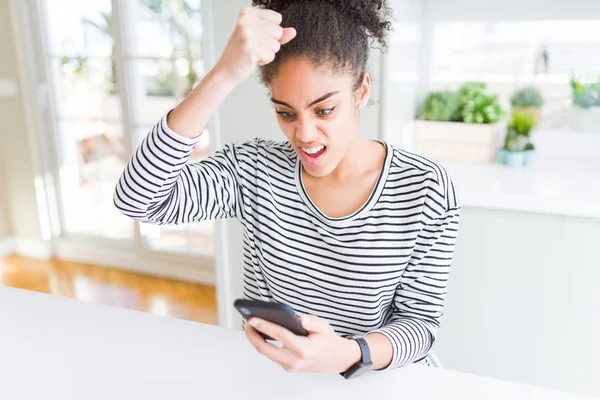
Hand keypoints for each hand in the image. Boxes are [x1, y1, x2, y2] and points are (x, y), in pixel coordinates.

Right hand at [215, 7, 296, 84]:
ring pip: (276, 45)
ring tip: (252, 53)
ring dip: (267, 53)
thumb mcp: (260, 38)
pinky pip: (271, 55)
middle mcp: (246, 21)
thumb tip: (293, 31)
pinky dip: (264, 60)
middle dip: (270, 43)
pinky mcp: (250, 49)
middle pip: (278, 32)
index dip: (270, 32)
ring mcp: (247, 34)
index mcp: (247, 13)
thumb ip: (277, 33)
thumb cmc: (242, 53)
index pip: (277, 18)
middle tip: (253, 47)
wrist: (226, 70)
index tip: (255, 37)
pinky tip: (252, 59)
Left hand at [245, 314, 360, 373]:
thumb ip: (312, 322)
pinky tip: (261, 335)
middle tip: (247, 323)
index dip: (264, 326)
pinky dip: (265, 345)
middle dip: (253, 336)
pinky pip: (273, 356)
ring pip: (267, 354)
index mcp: (304, 349)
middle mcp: (295, 360)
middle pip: (266, 349)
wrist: (338, 359)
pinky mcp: (289, 368)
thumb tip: (299, 319)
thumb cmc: (330, 342)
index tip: (253, 319)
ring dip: (257, 341)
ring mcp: (291, 366)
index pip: (279, 335)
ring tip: (251, 327)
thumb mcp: (324, 326)